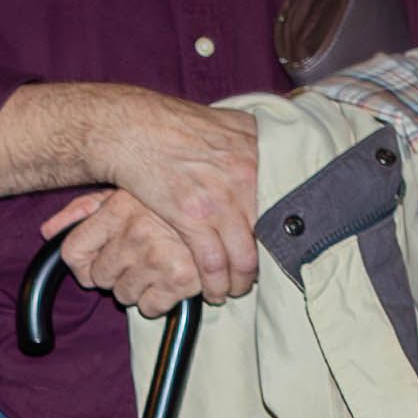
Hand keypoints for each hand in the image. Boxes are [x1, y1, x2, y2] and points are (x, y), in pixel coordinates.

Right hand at [47, 89, 264, 307]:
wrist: (134, 129)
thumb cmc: (173, 125)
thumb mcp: (224, 126)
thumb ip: (250, 145)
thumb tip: (265, 159)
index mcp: (258, 153)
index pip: (282, 207)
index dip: (277, 236)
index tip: (270, 250)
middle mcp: (247, 176)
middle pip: (267, 237)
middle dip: (258, 266)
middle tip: (250, 279)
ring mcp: (221, 198)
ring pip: (243, 258)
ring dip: (238, 283)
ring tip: (231, 291)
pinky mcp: (193, 217)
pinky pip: (213, 263)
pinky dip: (214, 284)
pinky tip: (211, 291)